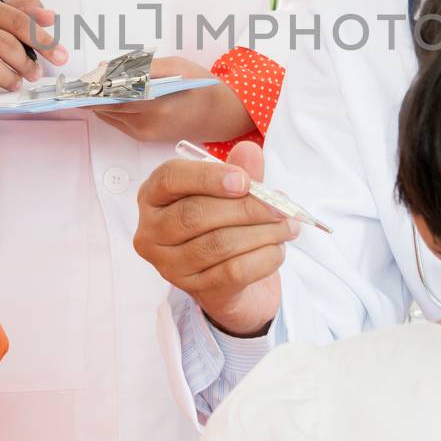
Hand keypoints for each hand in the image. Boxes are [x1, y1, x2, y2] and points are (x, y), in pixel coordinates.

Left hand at [93, 56, 255, 143]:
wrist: (218, 115)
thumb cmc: (200, 86)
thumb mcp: (174, 66)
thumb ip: (139, 67)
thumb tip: (106, 68)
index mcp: (157, 105)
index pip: (113, 96)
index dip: (92, 88)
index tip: (78, 79)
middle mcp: (148, 123)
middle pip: (107, 107)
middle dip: (89, 93)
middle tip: (74, 81)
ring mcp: (145, 133)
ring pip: (109, 114)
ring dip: (97, 100)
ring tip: (86, 85)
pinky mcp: (143, 137)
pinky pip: (117, 120)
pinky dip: (109, 106)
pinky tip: (104, 94)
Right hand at [134, 141, 293, 335]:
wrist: (231, 279)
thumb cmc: (223, 223)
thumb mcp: (232, 192)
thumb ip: (240, 170)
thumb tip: (249, 152)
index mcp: (154, 195)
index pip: (171, 179)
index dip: (208, 177)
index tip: (245, 181)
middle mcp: (152, 230)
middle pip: (195, 214)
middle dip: (246, 208)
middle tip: (281, 207)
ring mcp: (169, 264)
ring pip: (217, 244)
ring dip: (262, 233)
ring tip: (287, 227)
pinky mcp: (193, 289)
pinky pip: (232, 271)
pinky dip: (263, 258)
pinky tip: (278, 249)